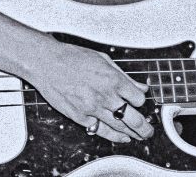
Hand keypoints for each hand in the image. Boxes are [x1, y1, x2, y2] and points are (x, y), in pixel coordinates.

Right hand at [24, 42, 153, 142]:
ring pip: (117, 127)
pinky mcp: (79, 117)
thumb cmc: (73, 58)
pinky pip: (99, 130)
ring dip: (131, 134)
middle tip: (148, 131)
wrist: (47, 64)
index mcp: (114, 80)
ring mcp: (92, 108)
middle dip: (144, 128)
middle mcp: (105, 96)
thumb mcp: (105, 60)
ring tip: (138, 136)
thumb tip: (140, 86)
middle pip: (132, 118)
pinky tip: (119, 137)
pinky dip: (111, 135)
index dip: (141, 102)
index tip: (139, 102)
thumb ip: (125, 77)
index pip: (138, 99)